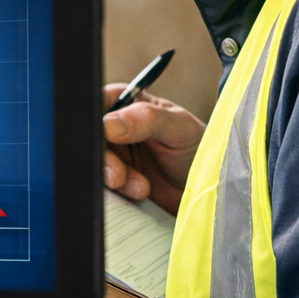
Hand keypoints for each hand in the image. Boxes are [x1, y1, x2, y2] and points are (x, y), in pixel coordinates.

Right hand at [103, 83, 204, 215]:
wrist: (209, 188)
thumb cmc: (198, 147)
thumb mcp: (179, 127)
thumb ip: (148, 119)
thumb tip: (109, 123)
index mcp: (127, 104)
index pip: (97, 102)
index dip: (94, 119)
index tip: (102, 136)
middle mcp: (115, 130)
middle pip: (90, 138)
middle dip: (102, 158)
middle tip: (118, 175)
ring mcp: (114, 158)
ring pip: (94, 166)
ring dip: (113, 178)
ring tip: (141, 188)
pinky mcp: (116, 185)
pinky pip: (103, 189)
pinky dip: (117, 195)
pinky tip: (138, 195)